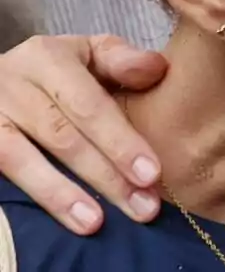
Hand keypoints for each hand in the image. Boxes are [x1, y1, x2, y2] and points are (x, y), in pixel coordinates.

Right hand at [0, 35, 167, 232]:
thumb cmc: (57, 69)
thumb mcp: (88, 53)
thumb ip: (121, 60)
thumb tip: (157, 69)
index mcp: (48, 58)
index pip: (89, 105)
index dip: (120, 141)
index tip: (152, 173)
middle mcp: (12, 85)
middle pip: (61, 137)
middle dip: (105, 175)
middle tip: (142, 206)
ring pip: (20, 160)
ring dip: (61, 195)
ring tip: (95, 223)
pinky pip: (0, 173)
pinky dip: (30, 196)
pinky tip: (58, 216)